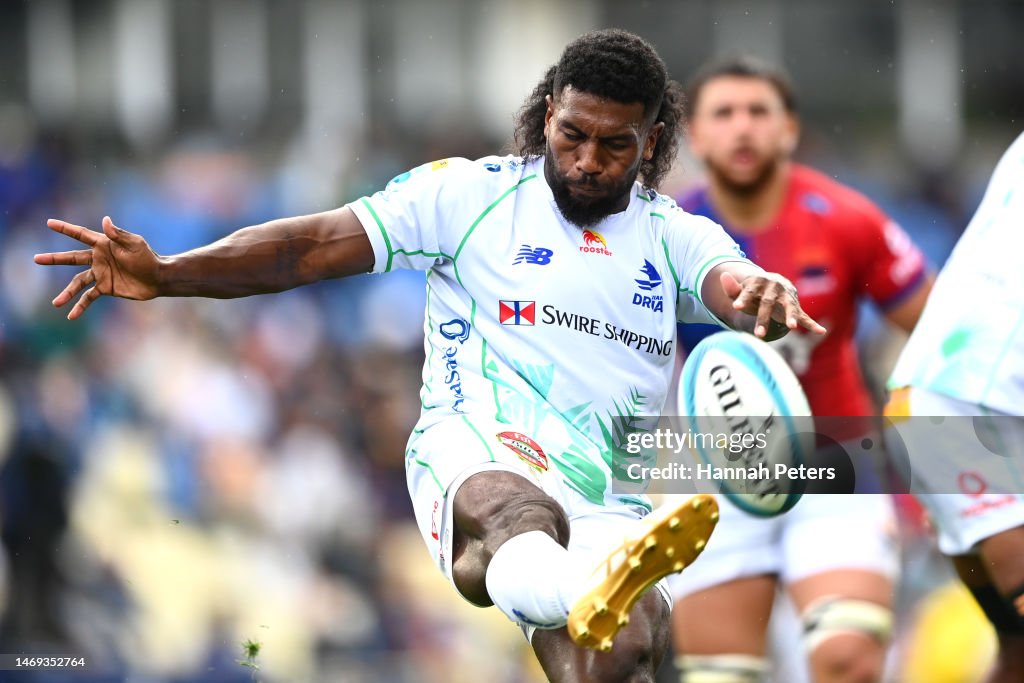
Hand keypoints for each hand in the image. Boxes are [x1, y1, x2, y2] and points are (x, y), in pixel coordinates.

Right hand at [34, 216, 161, 319]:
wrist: (158, 278)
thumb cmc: (148, 258)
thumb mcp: (134, 244)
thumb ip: (118, 234)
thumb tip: (105, 220)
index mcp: (104, 244)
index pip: (81, 235)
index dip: (65, 229)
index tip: (49, 223)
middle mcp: (98, 258)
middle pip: (72, 258)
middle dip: (55, 258)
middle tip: (36, 259)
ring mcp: (101, 274)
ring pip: (77, 282)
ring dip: (67, 293)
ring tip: (55, 303)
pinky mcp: (106, 288)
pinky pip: (89, 297)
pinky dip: (80, 306)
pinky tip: (71, 316)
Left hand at [721, 271, 825, 338]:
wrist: (772, 285)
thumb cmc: (752, 292)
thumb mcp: (741, 291)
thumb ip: (732, 288)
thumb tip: (723, 276)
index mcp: (759, 282)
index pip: (750, 292)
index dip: (743, 299)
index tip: (736, 307)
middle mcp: (775, 288)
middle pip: (767, 303)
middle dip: (763, 318)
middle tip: (758, 335)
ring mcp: (787, 297)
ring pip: (789, 308)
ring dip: (790, 316)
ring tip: (791, 326)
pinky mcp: (796, 307)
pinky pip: (805, 317)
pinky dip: (813, 324)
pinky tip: (821, 331)